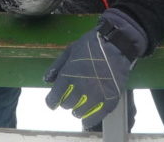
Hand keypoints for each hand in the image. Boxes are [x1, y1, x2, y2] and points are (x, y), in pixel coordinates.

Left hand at [44, 8, 145, 129]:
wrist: (117, 43)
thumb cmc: (91, 45)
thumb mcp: (70, 51)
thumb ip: (56, 66)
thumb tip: (46, 81)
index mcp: (68, 76)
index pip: (54, 98)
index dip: (52, 101)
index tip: (53, 102)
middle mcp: (80, 88)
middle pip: (67, 105)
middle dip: (67, 102)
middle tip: (71, 98)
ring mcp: (95, 94)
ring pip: (80, 112)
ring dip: (77, 110)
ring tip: (79, 107)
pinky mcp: (109, 98)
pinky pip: (97, 116)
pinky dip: (90, 120)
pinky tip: (87, 121)